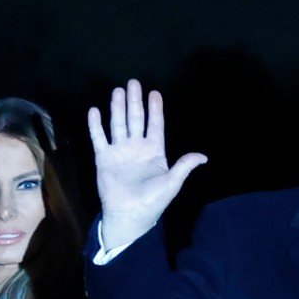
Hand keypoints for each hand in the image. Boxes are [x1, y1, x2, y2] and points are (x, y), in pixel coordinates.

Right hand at [87, 78, 208, 249]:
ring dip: (117, 108)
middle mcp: (136, 147)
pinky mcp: (104, 158)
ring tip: (117, 91)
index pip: (155, 125)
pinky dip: (96, 125)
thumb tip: (204, 157)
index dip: (155, 109)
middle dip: (135, 101)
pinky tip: (95, 111)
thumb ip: (184, 166)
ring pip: (118, 124)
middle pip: (136, 119)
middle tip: (133, 82)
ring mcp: (119, 151)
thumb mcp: (172, 183)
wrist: (129, 216)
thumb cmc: (152, 202)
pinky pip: (99, 138)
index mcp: (154, 151)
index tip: (155, 93)